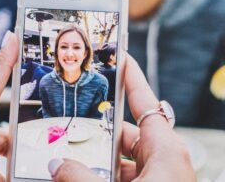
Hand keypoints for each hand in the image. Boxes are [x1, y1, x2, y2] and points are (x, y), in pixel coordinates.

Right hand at [49, 55, 194, 181]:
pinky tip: (79, 180)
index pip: (146, 102)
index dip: (131, 78)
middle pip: (126, 135)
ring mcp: (159, 179)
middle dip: (97, 134)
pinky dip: (104, 176)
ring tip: (68, 162)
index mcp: (167, 151)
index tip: (121, 56)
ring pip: (123, 162)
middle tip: (69, 127)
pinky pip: (127, 178)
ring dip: (97, 162)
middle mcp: (165, 162)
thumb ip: (81, 177)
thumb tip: (57, 166)